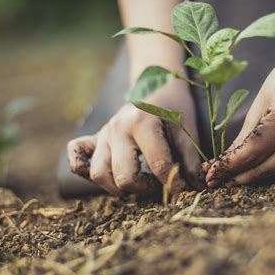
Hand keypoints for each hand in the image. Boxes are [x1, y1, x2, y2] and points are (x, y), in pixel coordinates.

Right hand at [68, 79, 199, 195]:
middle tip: (158, 186)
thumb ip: (190, 159)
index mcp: (142, 123)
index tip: (183, 191)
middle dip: (144, 189)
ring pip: (98, 174)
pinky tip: (108, 175)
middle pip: (123, 176)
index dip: (174, 184)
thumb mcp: (187, 129)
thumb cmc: (174, 107)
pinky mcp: (94, 138)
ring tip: (137, 185)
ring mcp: (103, 134)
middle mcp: (117, 129)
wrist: (155, 84)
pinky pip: (77, 159)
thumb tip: (198, 188)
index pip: (157, 165)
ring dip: (117, 187)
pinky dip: (85, 171)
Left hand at [205, 54, 274, 187]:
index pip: (252, 153)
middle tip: (221, 182)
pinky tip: (265, 166)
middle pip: (268, 168)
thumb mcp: (260, 104)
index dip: (229, 168)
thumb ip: (244, 137)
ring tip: (239, 176)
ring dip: (260, 176)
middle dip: (242, 177)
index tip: (212, 177)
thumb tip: (224, 165)